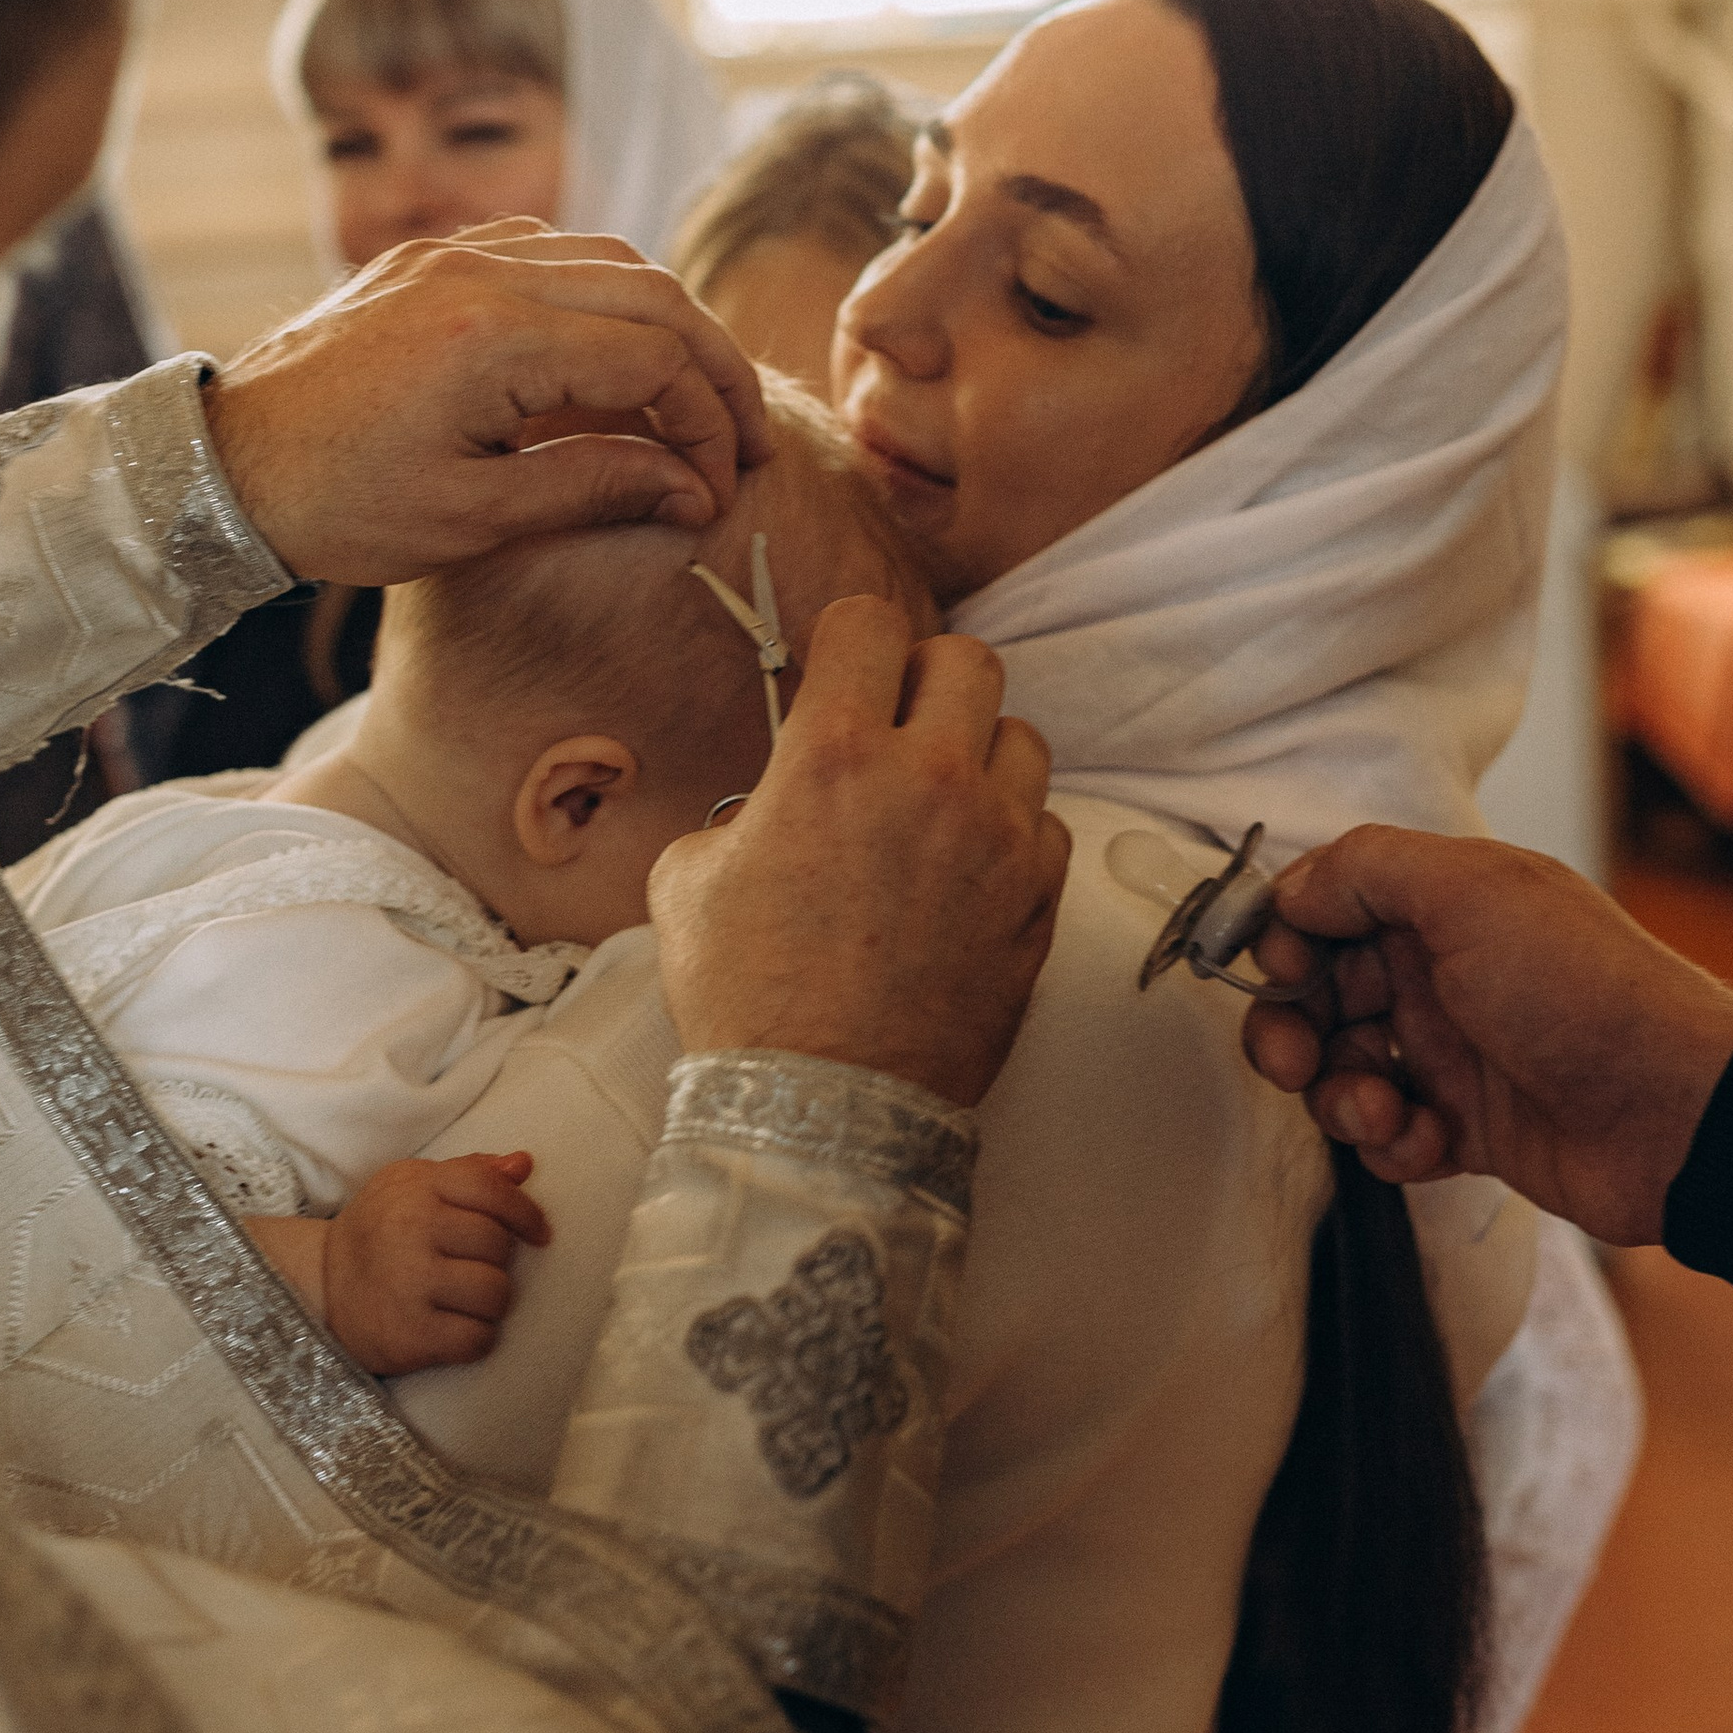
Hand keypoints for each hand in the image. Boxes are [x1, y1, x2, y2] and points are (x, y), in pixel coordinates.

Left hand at [203, 223, 769, 582]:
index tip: (719, 484)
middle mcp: (477, 270)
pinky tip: (610, 354)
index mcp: (491, 339)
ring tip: (689, 397)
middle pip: (650, 290)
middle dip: (711, 364)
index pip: (653, 357)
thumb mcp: (474, 519)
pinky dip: (600, 294)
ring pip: (605, 257)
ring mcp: (449, 253)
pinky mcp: (426, 259)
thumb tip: (694, 487)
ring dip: (663, 321)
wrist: (219, 470)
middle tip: (742, 435)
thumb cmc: (337, 508)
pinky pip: (545, 250)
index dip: (707, 422)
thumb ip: (595, 488)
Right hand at [246, 1152, 549, 1374]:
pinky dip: (477, 1338)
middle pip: (498, 1245)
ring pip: (496, 1293)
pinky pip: (478, 1339)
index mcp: (416, 1188)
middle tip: (471, 1268)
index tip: (538, 1234)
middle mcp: (411, 1231)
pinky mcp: (410, 1335)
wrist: (319, 1288)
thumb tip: (524, 1164)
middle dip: (496, 1261)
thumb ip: (468, 1172)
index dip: (525, 1213)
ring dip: (490, 1302)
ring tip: (464, 1299)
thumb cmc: (379, 1232)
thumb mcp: (409, 1186)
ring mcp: (409, 1285)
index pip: (491, 1190)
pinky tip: (455, 1328)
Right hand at [649, 598, 1069, 1106]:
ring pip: (1022, 737)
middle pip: (968, 660)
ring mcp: (997, 839)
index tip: (845, 668)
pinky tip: (967, 871)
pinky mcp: (1038, 899)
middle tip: (898, 729)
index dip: (853, 638)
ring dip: (980, 755)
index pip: (871, 622)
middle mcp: (929, 779)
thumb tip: (769, 804)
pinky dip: (1011, 834)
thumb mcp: (687, 880)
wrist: (822, 1109)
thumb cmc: (746, 1000)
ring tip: (938, 804)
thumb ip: (740, 810)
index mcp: (834, 755)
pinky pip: (1045, 825)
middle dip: (927, 682)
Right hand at [1240, 827, 1732, 1246]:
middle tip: (1293, 1063)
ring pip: (1344, 1071)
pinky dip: (1391, 1143)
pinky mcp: (1466, 1129)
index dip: (1286, 938)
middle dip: (1290, 1030)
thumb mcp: (1473, 892)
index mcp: (1443, 905)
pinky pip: (1388, 1136)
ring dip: (1341, 1097)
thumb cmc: (1583, 993)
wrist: (1676, 1115)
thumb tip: (1292, 888)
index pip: (1328, 908)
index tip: (1276, 969)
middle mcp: (1442, 974)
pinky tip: (1429, 1142)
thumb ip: (1368, 869)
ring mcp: (1453, 1054)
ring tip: (1383, 1111)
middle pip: (1319, 995)